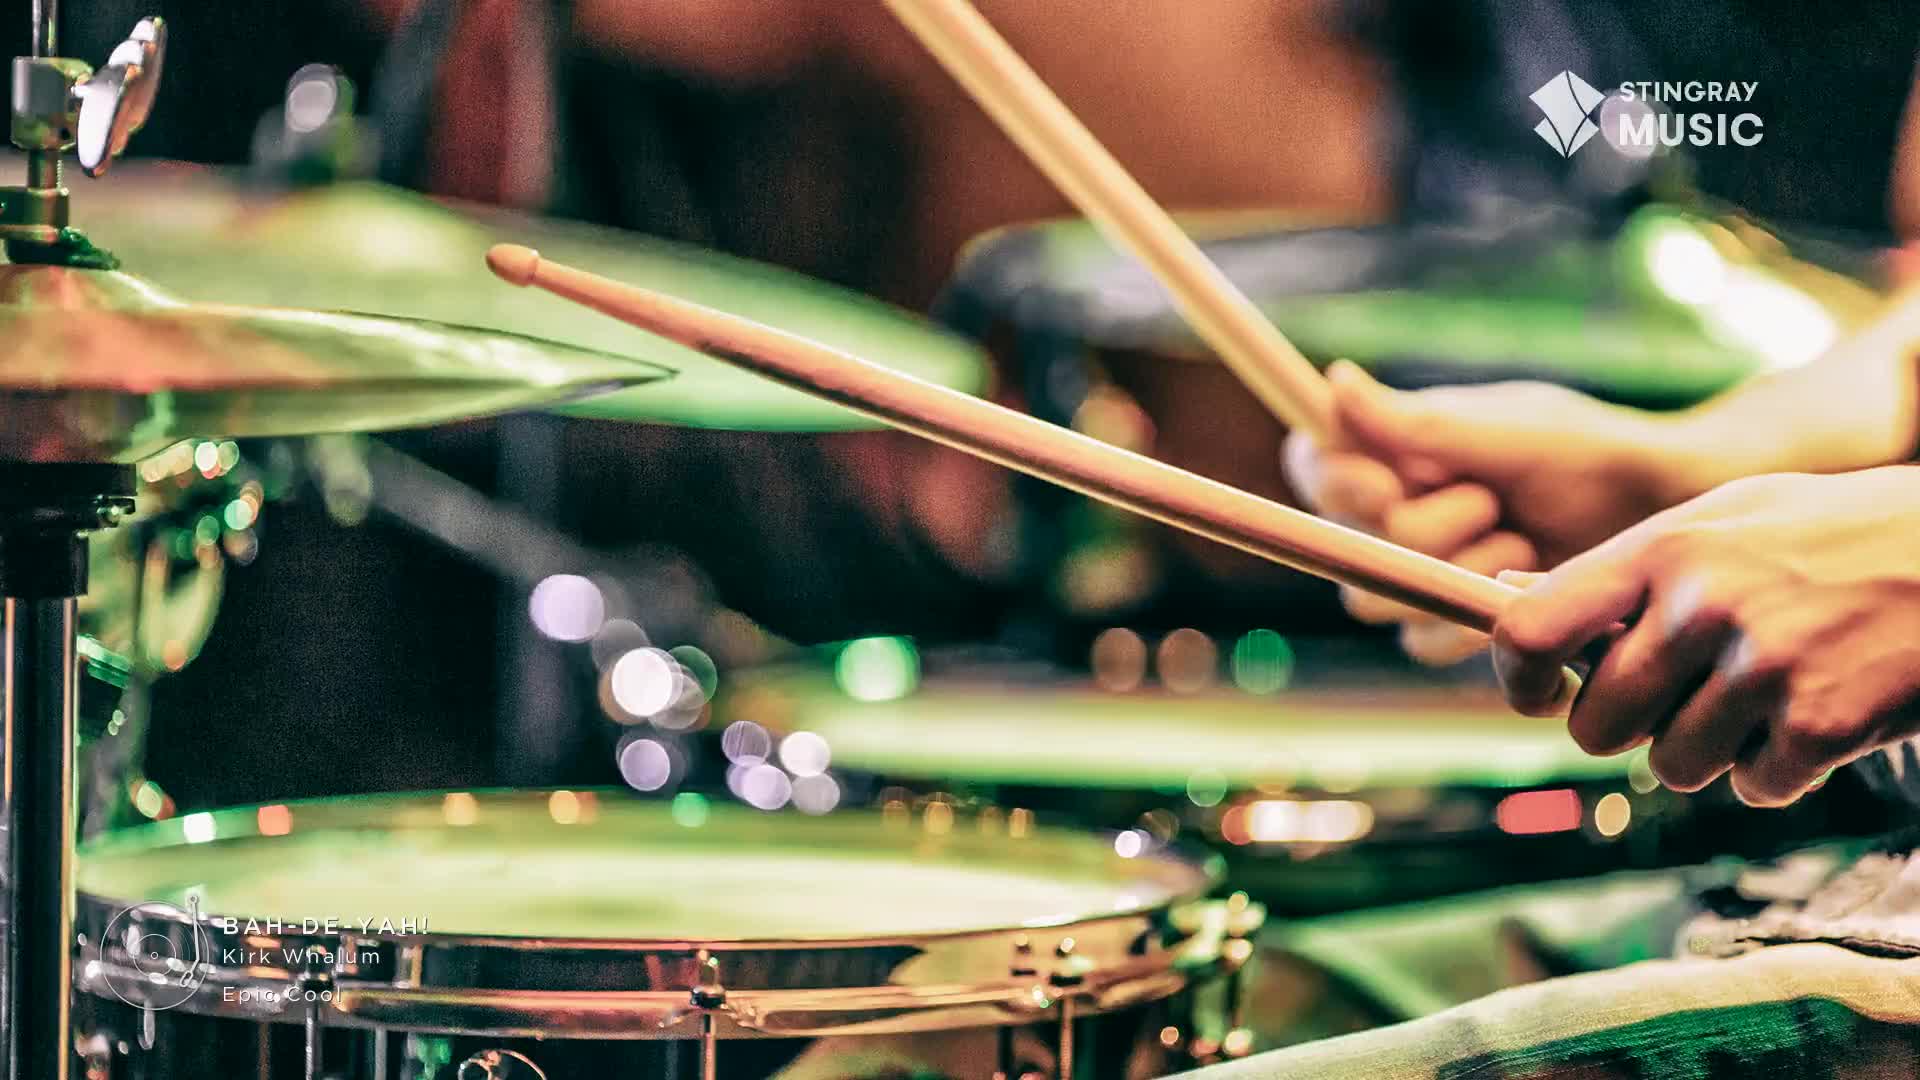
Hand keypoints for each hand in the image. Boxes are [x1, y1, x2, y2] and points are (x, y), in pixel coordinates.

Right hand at [1283, 362, 1696, 661]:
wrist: (1661, 513)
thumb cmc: (1587, 452)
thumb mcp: (1505, 431)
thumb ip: (1417, 425)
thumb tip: (1335, 383)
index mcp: (1393, 452)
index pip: (1314, 466)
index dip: (1334, 483)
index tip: (1386, 484)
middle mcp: (1395, 509)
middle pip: (1344, 543)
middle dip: (1420, 528)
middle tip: (1490, 502)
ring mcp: (1421, 568)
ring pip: (1378, 598)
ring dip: (1453, 568)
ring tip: (1519, 541)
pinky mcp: (1451, 620)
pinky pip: (1421, 642)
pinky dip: (1469, 618)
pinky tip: (1521, 584)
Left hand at [1492, 468, 1919, 806]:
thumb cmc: (1829, 536)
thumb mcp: (1721, 520)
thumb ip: (1620, 566)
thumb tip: (1507, 589)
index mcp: (1662, 549)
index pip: (1531, 629)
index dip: (1521, 678)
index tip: (1541, 695)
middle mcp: (1701, 606)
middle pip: (1597, 728)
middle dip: (1630, 730)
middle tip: (1680, 699)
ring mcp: (1761, 667)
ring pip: (1675, 767)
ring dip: (1713, 751)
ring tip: (1765, 694)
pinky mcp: (1820, 723)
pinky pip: (1755, 787)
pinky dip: (1781, 770)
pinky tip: (1816, 712)